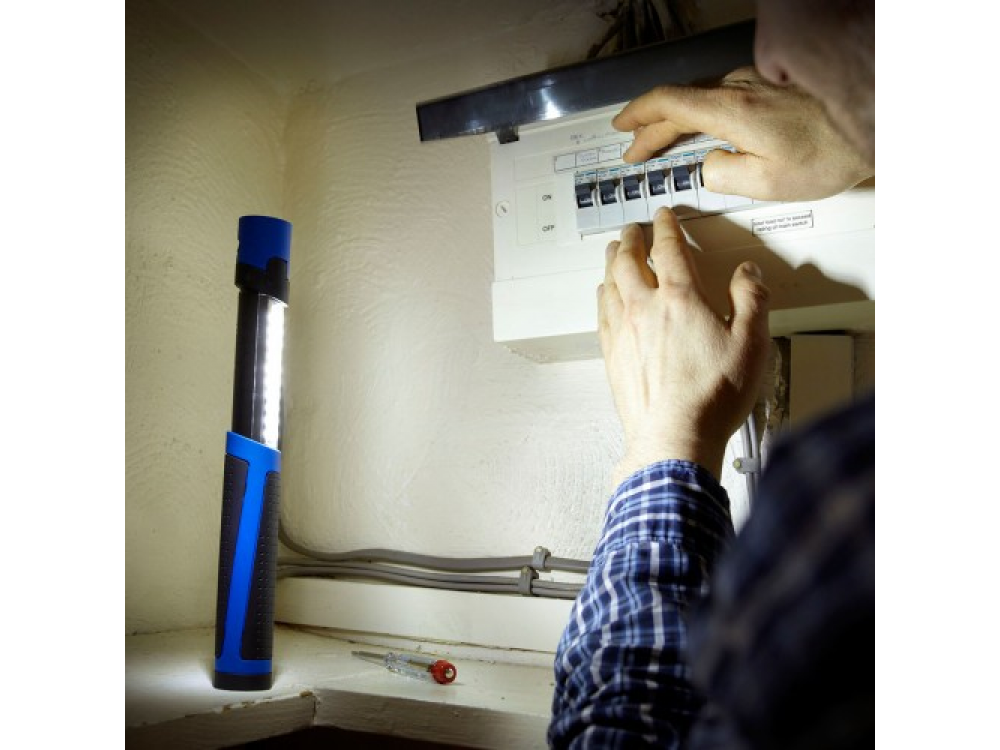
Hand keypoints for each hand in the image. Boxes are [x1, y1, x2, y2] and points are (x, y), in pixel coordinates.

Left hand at [600, 209, 770, 485]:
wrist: (675, 438)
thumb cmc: (712, 398)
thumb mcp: (751, 344)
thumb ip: (751, 301)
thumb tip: (748, 274)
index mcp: (680, 299)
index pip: (668, 248)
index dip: (666, 226)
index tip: (663, 215)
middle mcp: (645, 309)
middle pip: (628, 260)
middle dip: (630, 238)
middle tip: (632, 229)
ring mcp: (623, 332)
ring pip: (609, 283)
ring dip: (611, 262)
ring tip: (613, 252)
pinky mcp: (612, 355)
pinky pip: (601, 312)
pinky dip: (602, 294)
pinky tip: (604, 295)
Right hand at [612, 67, 872, 200]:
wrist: (874, 122)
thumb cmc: (829, 153)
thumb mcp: (766, 183)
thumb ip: (722, 174)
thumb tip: (707, 166)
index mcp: (730, 110)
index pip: (666, 104)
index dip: (638, 117)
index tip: (622, 129)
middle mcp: (738, 88)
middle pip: (679, 101)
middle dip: (652, 126)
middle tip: (635, 147)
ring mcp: (756, 82)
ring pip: (701, 97)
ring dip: (678, 120)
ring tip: (665, 141)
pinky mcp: (771, 85)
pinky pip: (723, 95)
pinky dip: (703, 112)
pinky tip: (706, 129)